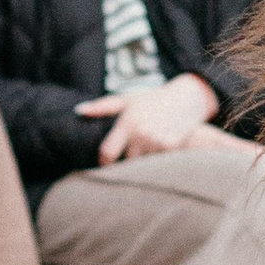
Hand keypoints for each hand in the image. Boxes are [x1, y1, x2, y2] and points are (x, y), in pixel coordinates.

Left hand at [80, 72, 230, 162]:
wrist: (186, 98)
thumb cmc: (152, 99)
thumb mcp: (127, 99)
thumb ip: (102, 107)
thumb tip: (78, 111)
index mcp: (127, 122)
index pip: (107, 153)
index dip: (103, 163)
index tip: (105, 165)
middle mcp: (141, 133)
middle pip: (125, 163)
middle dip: (125, 164)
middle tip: (125, 163)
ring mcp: (156, 141)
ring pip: (142, 166)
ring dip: (141, 164)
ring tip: (142, 157)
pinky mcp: (171, 148)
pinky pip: (157, 164)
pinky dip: (156, 163)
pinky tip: (156, 155)